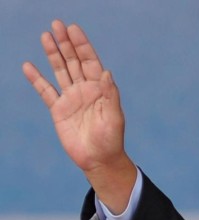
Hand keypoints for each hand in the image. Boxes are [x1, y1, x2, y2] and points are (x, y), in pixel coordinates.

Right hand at [22, 20, 134, 208]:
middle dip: (66, 43)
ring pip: (60, 71)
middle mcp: (85, 90)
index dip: (82, 45)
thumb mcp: (114, 118)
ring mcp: (71, 98)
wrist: (99, 160)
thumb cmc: (111, 140)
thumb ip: (110, 95)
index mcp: (100, 89)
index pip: (91, 62)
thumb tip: (107, 73)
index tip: (73, 29)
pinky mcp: (58, 110)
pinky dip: (36, 79)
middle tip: (57, 25)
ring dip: (53, 54)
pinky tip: (28, 66)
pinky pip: (45, 91)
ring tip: (45, 36)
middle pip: (74, 61)